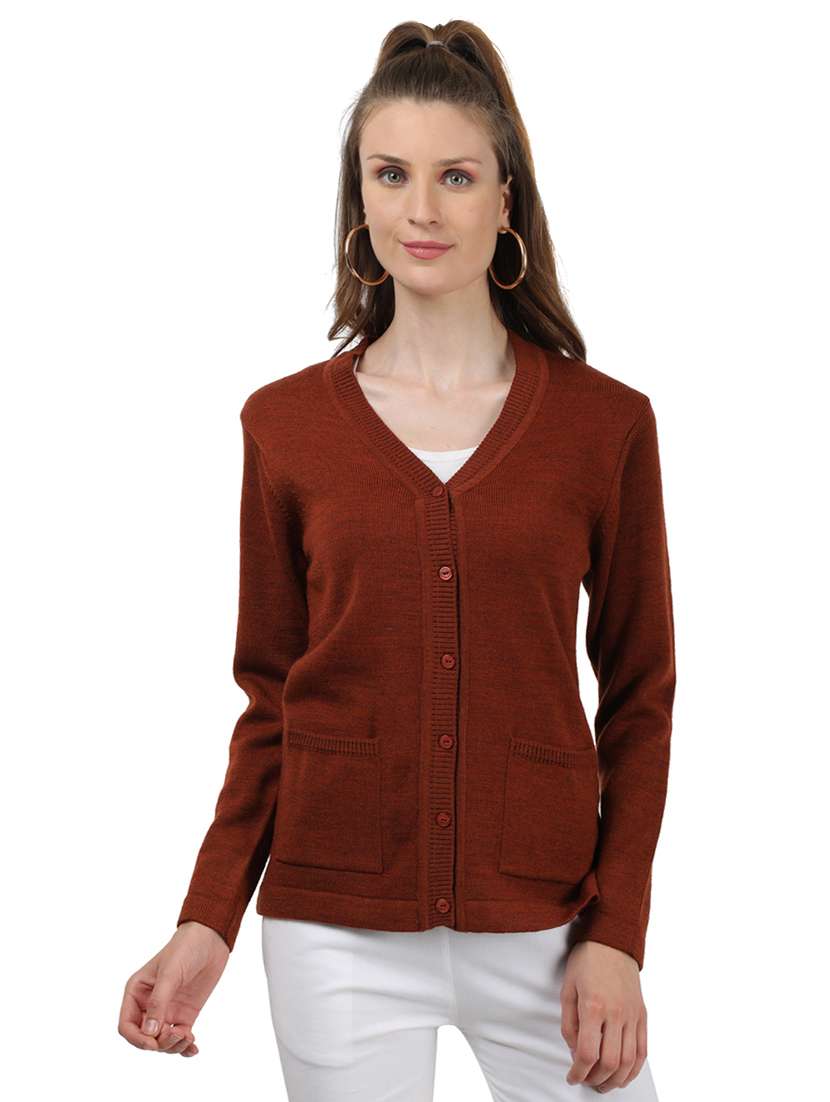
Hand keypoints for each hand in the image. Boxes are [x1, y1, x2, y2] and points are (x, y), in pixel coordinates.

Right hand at [118, 921, 229, 1055]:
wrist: (210, 939)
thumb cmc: (185, 949)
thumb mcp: (169, 974)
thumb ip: (158, 1003)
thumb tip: (149, 1034)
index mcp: (136, 993)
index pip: (127, 1026)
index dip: (137, 1039)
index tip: (153, 1043)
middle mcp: (148, 1005)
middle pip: (144, 1038)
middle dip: (158, 1044)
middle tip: (177, 1035)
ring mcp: (167, 1010)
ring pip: (161, 1041)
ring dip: (173, 1046)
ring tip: (188, 1037)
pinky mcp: (184, 1014)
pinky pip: (179, 1038)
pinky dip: (184, 1047)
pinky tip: (193, 1048)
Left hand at [560, 940, 647, 1091]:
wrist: (612, 940)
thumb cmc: (587, 961)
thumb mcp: (568, 988)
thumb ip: (569, 1023)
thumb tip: (574, 1050)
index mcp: (594, 1006)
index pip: (588, 1053)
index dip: (578, 1072)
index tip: (572, 1076)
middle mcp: (616, 1013)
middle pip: (610, 1062)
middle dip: (596, 1079)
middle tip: (586, 1081)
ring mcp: (632, 1015)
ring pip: (629, 1061)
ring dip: (616, 1080)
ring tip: (603, 1083)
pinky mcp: (642, 1015)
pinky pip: (643, 1050)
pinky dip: (634, 1069)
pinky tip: (624, 1075)